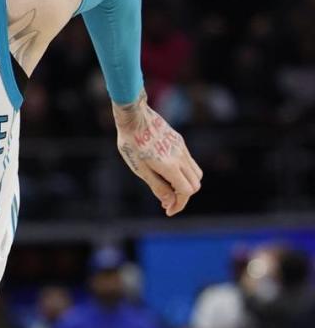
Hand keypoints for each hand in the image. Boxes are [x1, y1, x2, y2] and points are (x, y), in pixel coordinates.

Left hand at [112, 92, 202, 215]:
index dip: (179, 204)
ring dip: (186, 184)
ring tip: (167, 187)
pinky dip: (184, 173)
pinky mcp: (180, 141)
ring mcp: (182, 148)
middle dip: (183, 196)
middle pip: (195, 184)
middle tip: (166, 201)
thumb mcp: (141, 169)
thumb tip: (170, 203)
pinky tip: (167, 173)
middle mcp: (180, 157)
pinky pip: (189, 161)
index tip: (168, 211)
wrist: (134, 116)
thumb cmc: (132, 144)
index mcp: (170, 166)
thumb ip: (157, 187)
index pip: (186, 191)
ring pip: (196, 173)